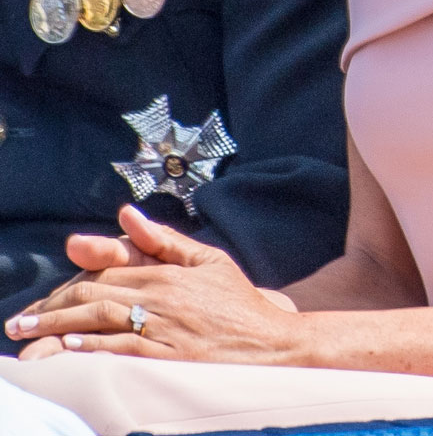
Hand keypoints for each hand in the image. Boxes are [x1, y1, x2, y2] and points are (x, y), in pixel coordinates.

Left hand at [6, 205, 302, 364]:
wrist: (269, 341)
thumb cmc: (237, 302)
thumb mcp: (207, 260)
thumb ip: (164, 240)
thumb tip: (126, 213)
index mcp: (168, 272)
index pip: (109, 271)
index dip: (72, 281)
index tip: (45, 295)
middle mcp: (161, 297)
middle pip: (96, 296)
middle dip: (53, 308)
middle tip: (20, 322)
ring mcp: (164, 328)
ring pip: (102, 321)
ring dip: (61, 327)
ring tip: (30, 335)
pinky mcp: (168, 357)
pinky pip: (123, 349)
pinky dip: (94, 346)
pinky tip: (70, 345)